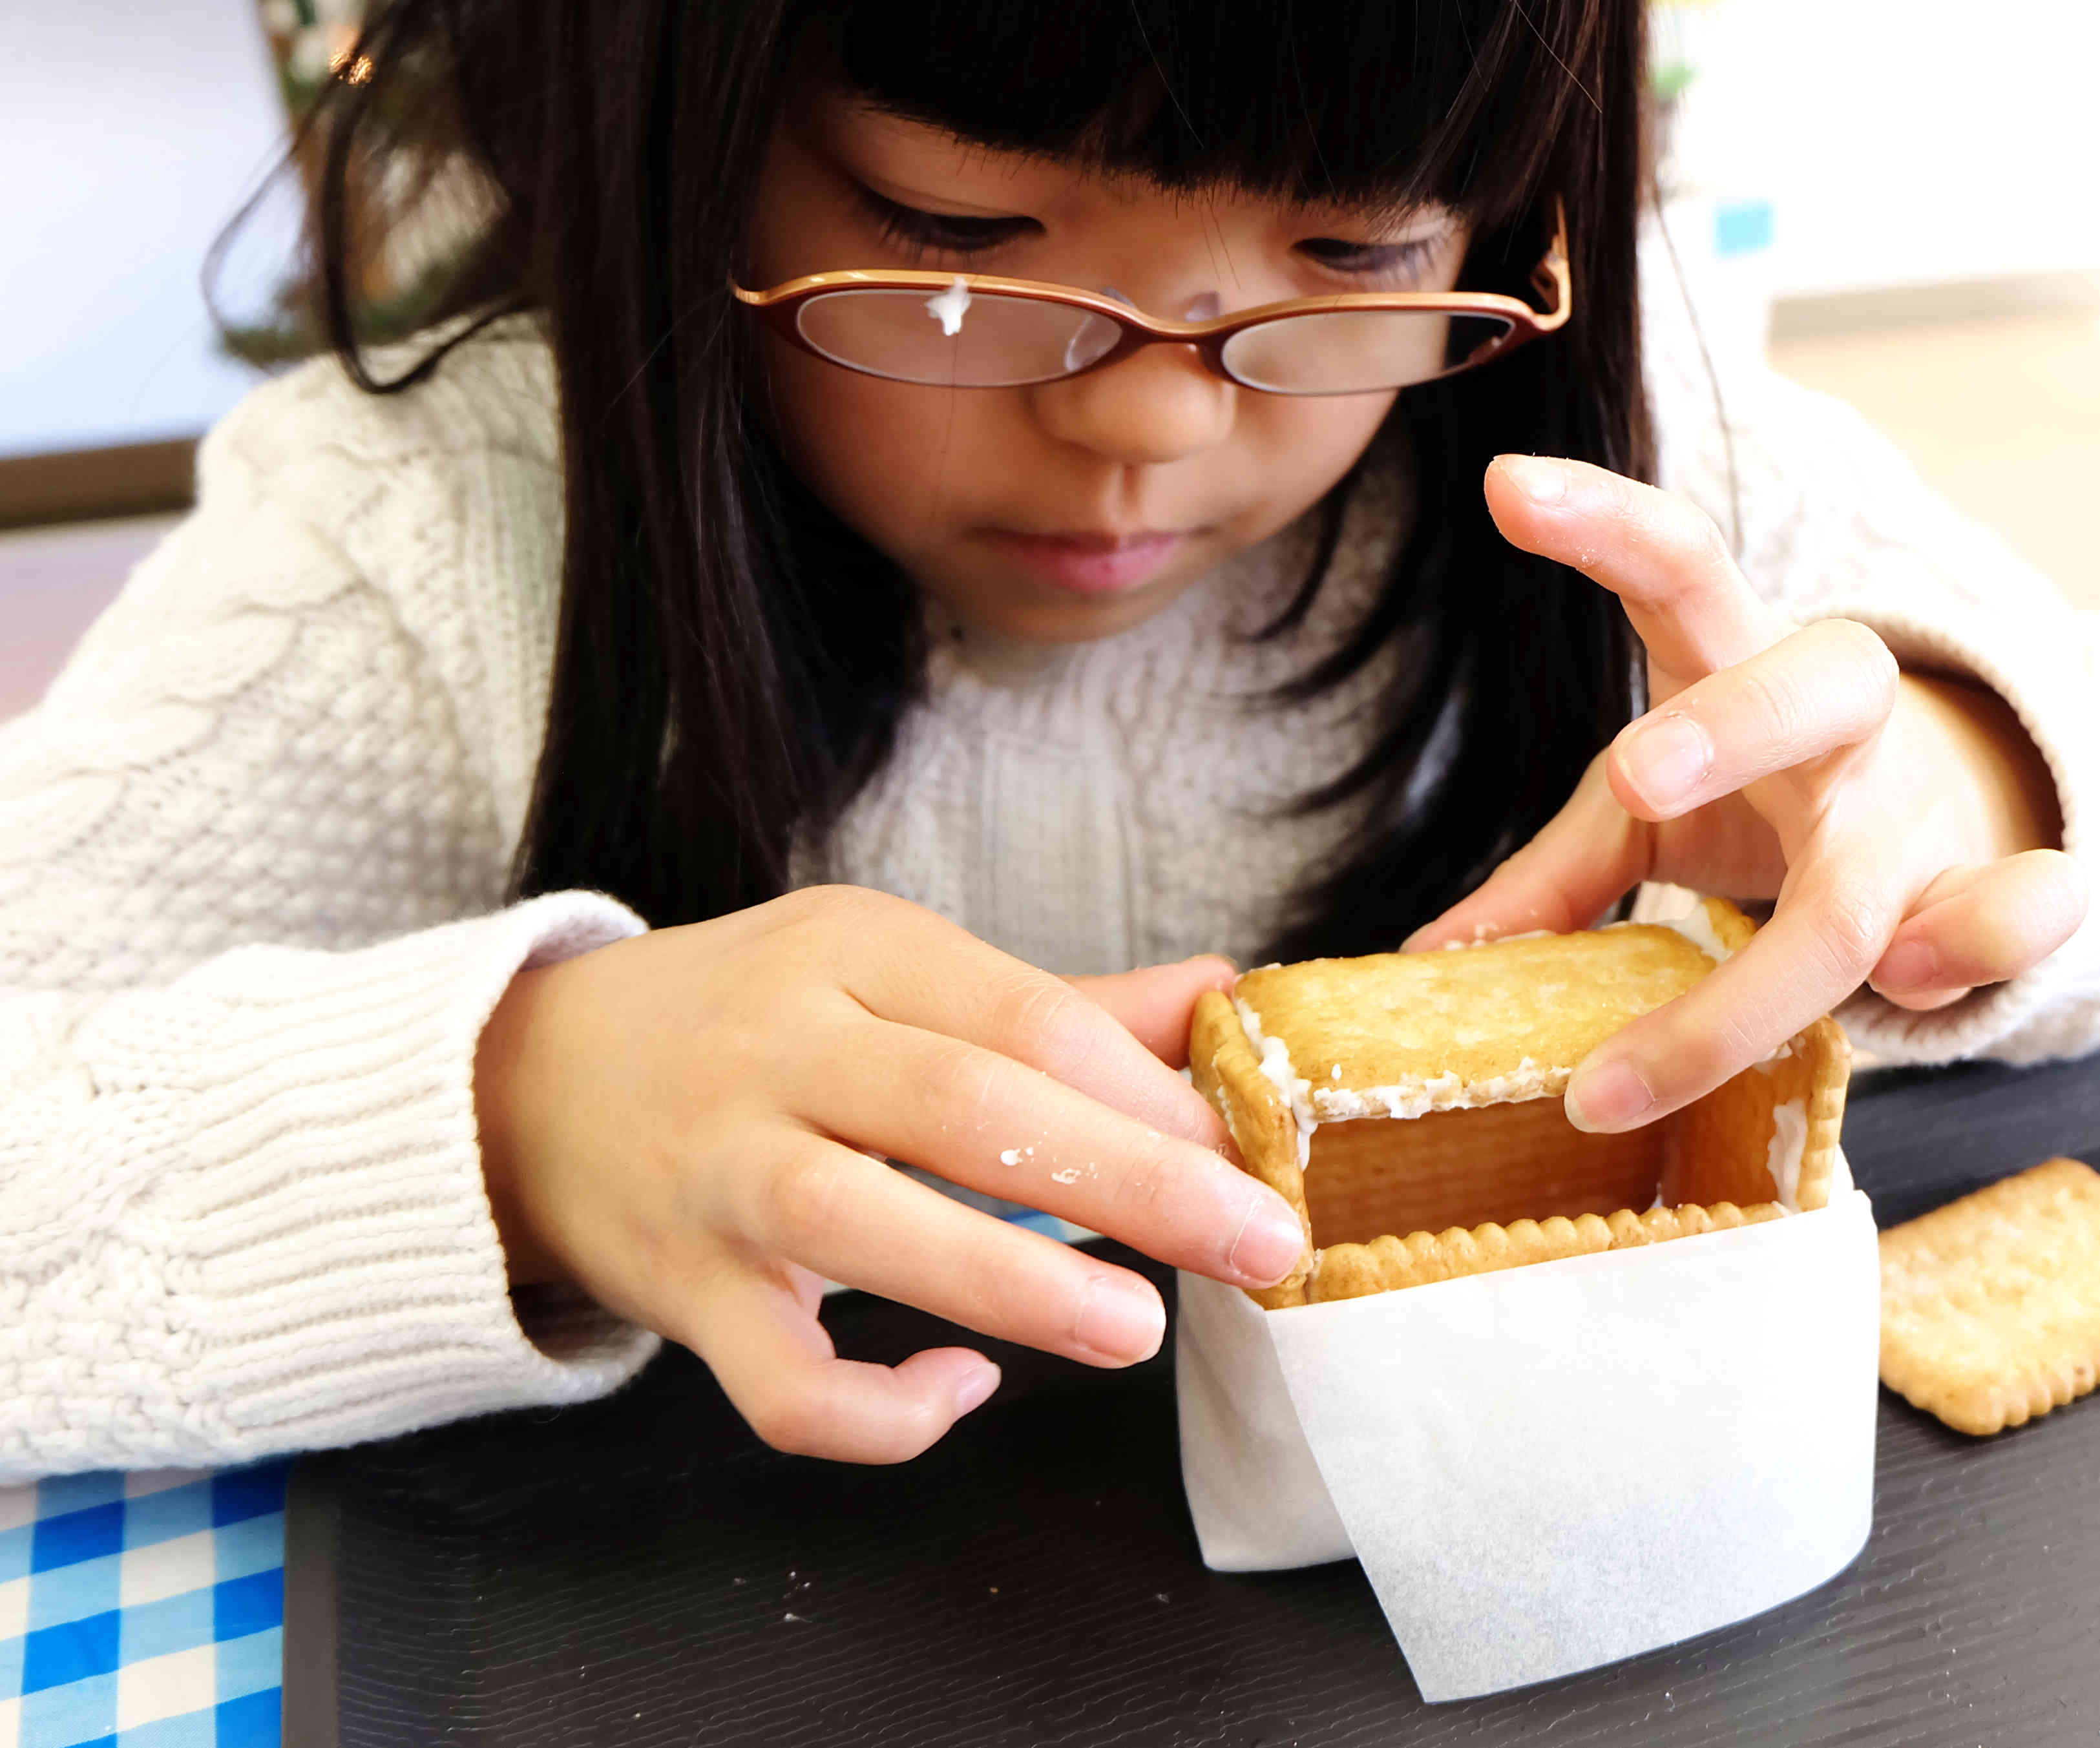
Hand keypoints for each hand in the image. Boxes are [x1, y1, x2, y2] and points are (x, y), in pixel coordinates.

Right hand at [472, 886, 1304, 1462]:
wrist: (531, 1083)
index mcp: (849, 950)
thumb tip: (1223, 998)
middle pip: (966, 1108)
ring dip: (1015, 1282)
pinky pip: (777, 1379)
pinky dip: (875, 1409)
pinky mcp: (680, 1294)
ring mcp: (719, 1174)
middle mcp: (777, 1049)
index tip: (1244, 1148)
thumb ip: (1060, 1005)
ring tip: (1138, 1327)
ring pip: (864, 1226)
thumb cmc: (751, 1026)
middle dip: (1130, 1179)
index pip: (1020, 1012)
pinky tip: (958, 1390)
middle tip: (1257, 1241)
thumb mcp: (890, 975)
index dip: (1145, 1088)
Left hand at [1407, 455, 2087, 1132]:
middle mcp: (1841, 723)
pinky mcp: (1986, 893)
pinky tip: (1923, 976)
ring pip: (1871, 871)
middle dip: (1731, 725)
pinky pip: (2016, 912)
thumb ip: (1556, 877)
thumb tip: (1430, 957)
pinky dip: (1983, 940)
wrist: (1944, 827)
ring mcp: (1920, 812)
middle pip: (1808, 687)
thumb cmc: (1765, 804)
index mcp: (1739, 664)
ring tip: (1728, 952)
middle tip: (1633, 776)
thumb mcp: (1650, 824)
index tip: (1507, 484)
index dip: (1602, 521)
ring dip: (1800, 947)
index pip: (1679, 565)